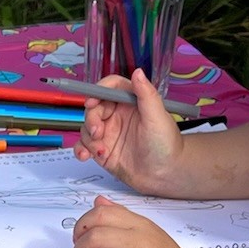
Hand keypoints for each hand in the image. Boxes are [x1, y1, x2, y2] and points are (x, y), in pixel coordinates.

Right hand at [72, 69, 183, 193]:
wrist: (165, 175)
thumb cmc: (167, 145)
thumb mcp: (158, 118)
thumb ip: (146, 94)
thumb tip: (138, 72)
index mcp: (131, 103)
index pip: (110, 88)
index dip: (98, 91)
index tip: (92, 101)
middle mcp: (118, 116)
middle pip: (94, 108)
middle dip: (91, 119)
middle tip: (98, 132)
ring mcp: (109, 133)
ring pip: (87, 127)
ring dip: (88, 138)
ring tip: (100, 150)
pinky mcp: (103, 150)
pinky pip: (84, 146)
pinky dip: (81, 150)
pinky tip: (86, 156)